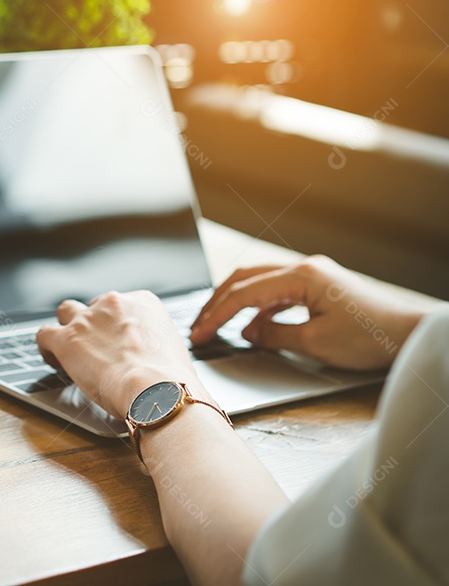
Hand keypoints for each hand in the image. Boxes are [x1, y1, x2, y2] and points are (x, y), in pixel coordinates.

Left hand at [36, 291, 205, 419]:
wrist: (157, 388)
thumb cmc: (171, 379)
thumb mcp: (173, 349)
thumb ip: (155, 344)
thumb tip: (151, 358)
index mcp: (142, 302)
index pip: (121, 305)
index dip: (116, 325)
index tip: (117, 342)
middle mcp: (113, 303)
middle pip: (94, 307)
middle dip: (94, 325)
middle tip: (97, 349)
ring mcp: (87, 319)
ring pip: (66, 311)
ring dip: (67, 327)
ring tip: (70, 348)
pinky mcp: (66, 339)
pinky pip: (44, 334)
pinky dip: (45, 346)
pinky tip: (52, 358)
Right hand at [190, 255, 432, 369]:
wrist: (411, 334)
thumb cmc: (372, 337)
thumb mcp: (315, 342)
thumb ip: (275, 334)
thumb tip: (249, 332)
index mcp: (300, 276)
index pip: (243, 294)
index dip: (215, 315)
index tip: (198, 334)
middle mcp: (304, 268)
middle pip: (245, 279)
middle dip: (217, 302)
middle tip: (198, 325)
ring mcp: (313, 275)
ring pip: (260, 283)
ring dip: (236, 302)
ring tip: (218, 324)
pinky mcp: (321, 286)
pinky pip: (278, 292)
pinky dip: (259, 307)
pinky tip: (254, 325)